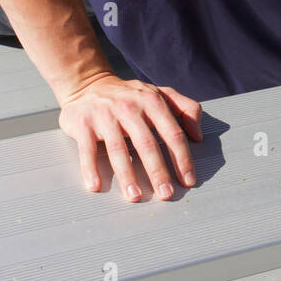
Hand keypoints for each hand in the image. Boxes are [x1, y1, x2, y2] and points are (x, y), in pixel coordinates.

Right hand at [58, 73, 202, 198]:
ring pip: (118, 149)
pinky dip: (90, 169)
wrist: (87, 84)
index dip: (182, 158)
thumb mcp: (160, 94)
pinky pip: (88, 149)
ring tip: (135, 196)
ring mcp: (104, 115)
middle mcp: (129, 107)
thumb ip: (186, 109)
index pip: (172, 133)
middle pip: (146, 144)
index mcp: (152, 101)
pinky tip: (96, 186)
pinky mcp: (82, 123)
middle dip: (158, 172)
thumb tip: (198, 135)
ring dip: (127, 176)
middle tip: (166, 193)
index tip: (188, 180)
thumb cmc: (129, 96)